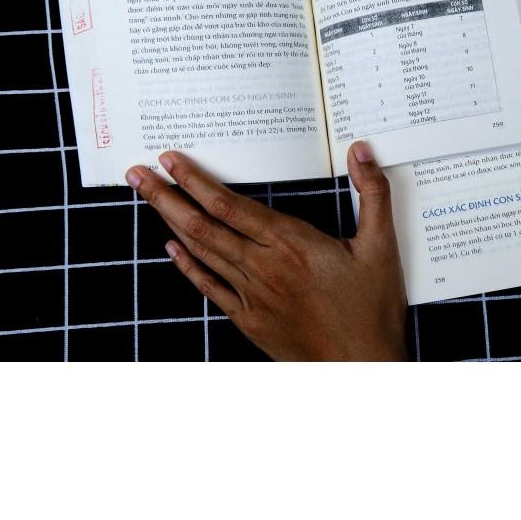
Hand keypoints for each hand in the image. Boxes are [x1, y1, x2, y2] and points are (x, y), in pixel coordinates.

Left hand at [125, 144, 406, 360]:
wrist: (363, 368)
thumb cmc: (371, 310)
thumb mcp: (382, 246)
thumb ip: (373, 194)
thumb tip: (361, 151)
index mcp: (291, 244)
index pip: (230, 205)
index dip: (196, 180)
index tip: (171, 159)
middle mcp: (263, 267)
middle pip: (202, 225)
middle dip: (167, 196)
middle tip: (138, 174)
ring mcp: (252, 296)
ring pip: (201, 252)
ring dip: (170, 222)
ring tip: (149, 199)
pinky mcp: (251, 319)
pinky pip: (211, 287)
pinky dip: (188, 266)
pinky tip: (173, 250)